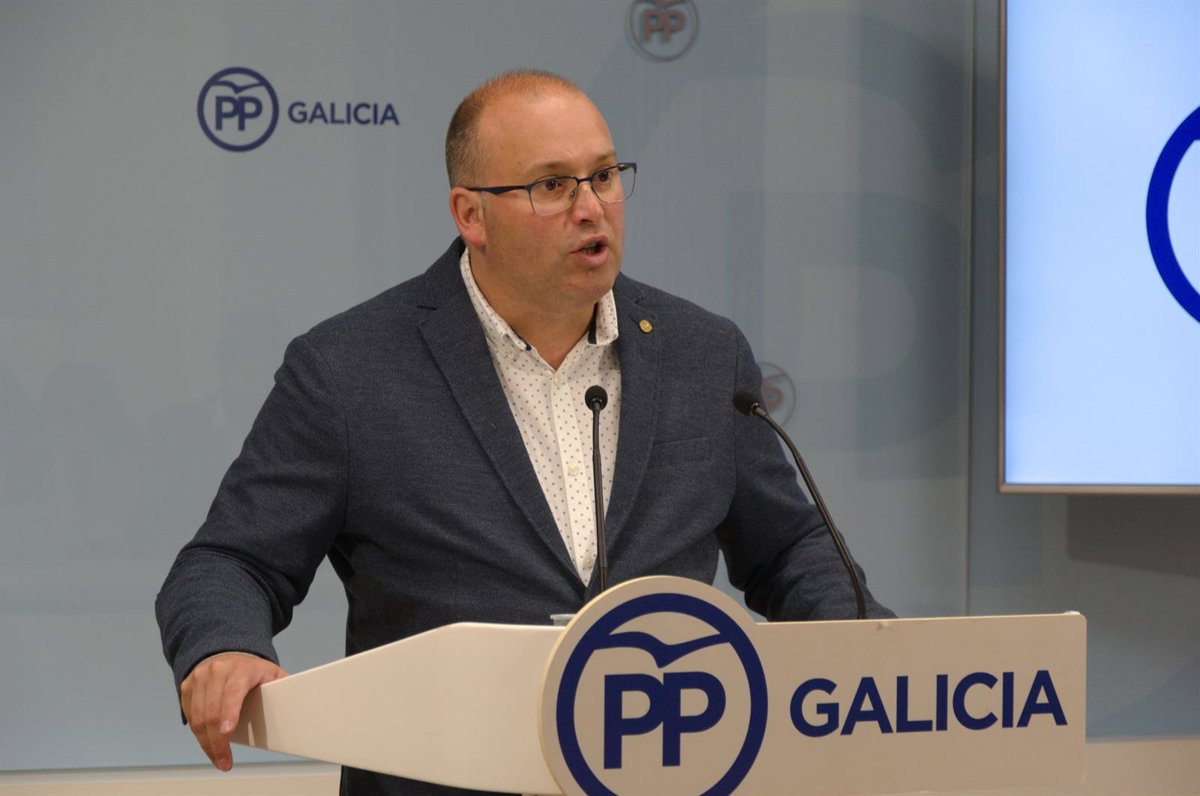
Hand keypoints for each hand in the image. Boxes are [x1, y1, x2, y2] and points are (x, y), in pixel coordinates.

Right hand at [180, 652, 287, 770]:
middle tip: (225, 762)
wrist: (227, 651)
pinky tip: (208, 744)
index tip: (228, 733)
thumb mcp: (271, 673)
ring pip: (197, 718)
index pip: (233, 692)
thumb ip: (281, 689)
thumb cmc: (253, 669)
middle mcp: (217, 671)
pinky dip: (198, 733)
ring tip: (217, 759)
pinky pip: (190, 715)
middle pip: (212, 712)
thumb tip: (296, 709)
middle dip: (217, 742)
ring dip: (206, 743)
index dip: (229, 714)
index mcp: (241, 668)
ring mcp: (199, 678)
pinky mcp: (187, 686)